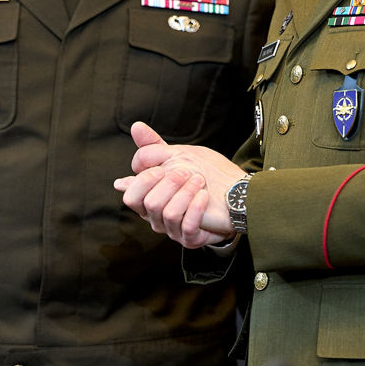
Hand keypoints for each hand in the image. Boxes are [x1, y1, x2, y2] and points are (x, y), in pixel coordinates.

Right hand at [114, 121, 245, 246]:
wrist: (233, 195)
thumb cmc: (202, 174)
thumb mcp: (178, 156)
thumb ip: (155, 146)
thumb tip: (136, 127)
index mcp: (149, 200)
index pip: (131, 196)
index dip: (144, 180)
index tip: (162, 167)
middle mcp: (157, 217)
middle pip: (148, 204)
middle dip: (168, 184)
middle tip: (186, 171)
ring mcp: (174, 230)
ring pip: (169, 214)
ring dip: (185, 193)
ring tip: (199, 180)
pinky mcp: (191, 238)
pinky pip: (188, 226)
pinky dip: (196, 208)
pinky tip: (204, 195)